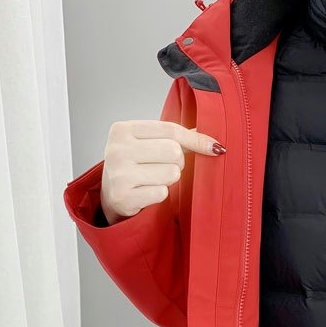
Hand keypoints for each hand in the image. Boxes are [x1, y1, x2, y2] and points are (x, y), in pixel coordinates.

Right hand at [100, 120, 224, 224]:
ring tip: (155, 179)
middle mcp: (117, 149)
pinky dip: (160, 194)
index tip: (214, 148)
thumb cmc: (135, 165)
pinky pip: (162, 193)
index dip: (196, 140)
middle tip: (166, 167)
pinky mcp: (123, 196)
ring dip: (170, 179)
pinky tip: (147, 192)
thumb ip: (178, 139)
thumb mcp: (149, 144)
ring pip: (171, 173)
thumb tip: (212, 142)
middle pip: (173, 151)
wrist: (111, 194)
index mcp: (123, 130)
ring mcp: (119, 173)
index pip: (171, 130)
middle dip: (179, 162)